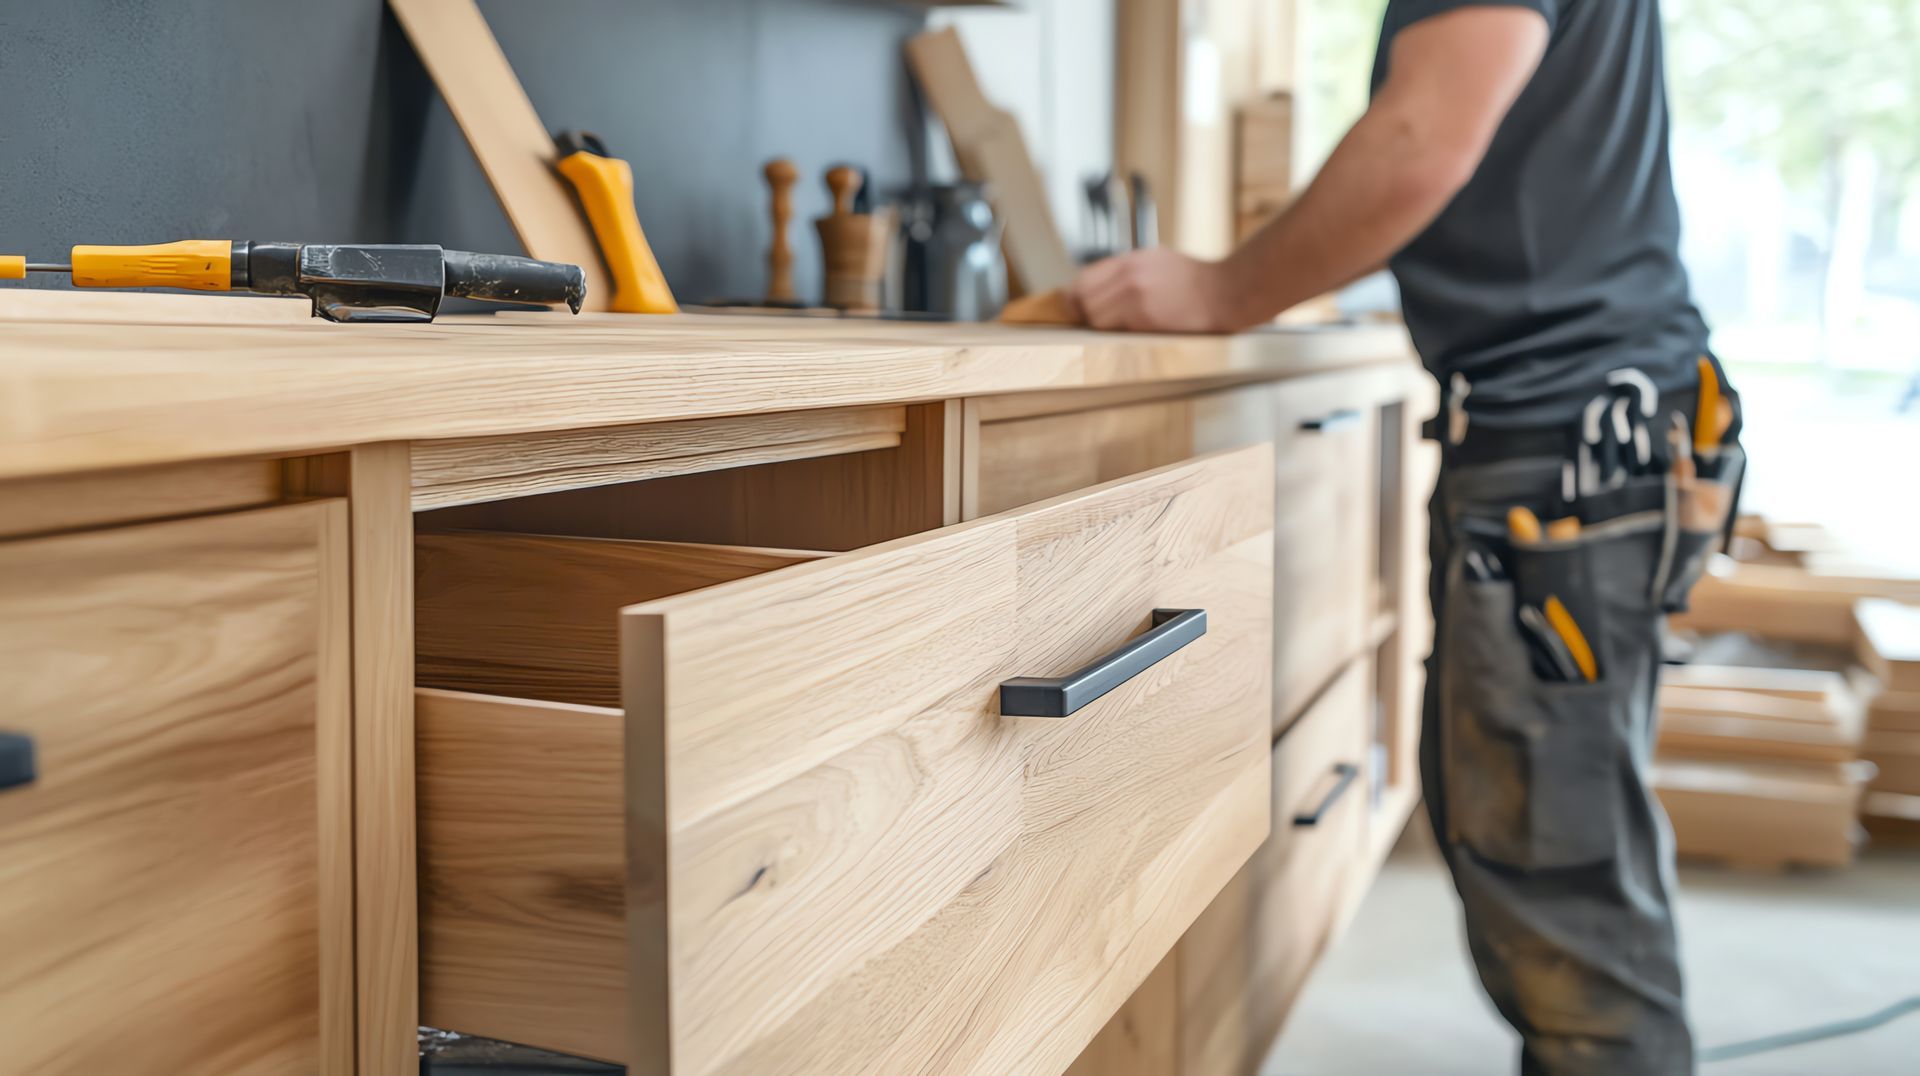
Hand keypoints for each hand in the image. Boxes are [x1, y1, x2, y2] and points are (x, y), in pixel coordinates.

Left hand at [1066, 249, 1236, 332]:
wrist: (1228, 291)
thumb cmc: (1199, 283)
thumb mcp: (1161, 263)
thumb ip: (1131, 273)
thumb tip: (1103, 290)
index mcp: (1132, 259)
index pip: (1085, 278)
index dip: (1076, 297)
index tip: (1077, 310)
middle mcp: (1129, 271)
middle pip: (1082, 296)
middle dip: (1083, 313)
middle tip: (1094, 325)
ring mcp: (1134, 291)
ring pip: (1092, 314)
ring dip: (1099, 326)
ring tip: (1119, 329)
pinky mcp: (1142, 312)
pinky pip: (1110, 327)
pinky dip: (1113, 333)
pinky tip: (1131, 332)